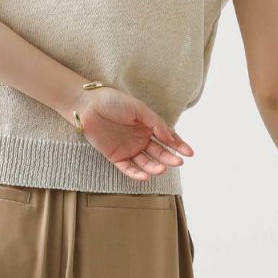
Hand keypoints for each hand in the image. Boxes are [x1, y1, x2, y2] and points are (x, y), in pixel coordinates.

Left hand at [70, 85, 192, 180]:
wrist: (88, 105)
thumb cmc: (113, 101)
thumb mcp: (138, 108)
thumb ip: (155, 122)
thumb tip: (169, 137)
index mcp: (148, 126)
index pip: (167, 138)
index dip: (179, 146)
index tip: (189, 153)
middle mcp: (141, 139)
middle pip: (159, 152)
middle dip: (169, 158)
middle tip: (178, 162)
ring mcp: (129, 149)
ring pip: (145, 162)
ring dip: (155, 167)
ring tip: (162, 169)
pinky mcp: (115, 157)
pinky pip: (128, 168)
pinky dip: (137, 174)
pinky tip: (146, 175)